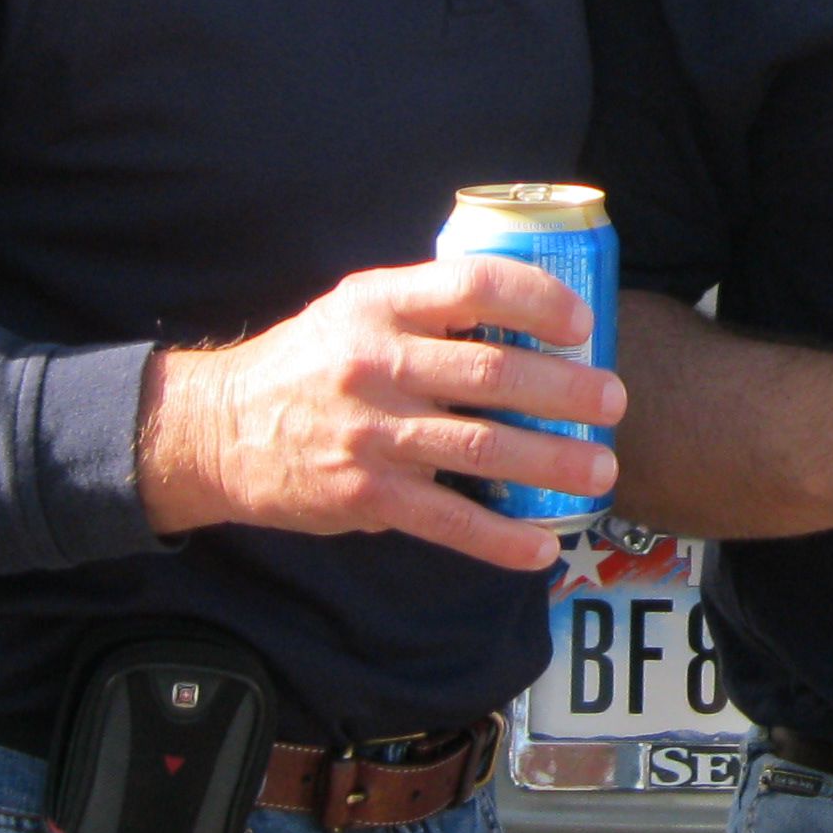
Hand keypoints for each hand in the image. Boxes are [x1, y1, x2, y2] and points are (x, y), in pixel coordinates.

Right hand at [138, 255, 621, 573]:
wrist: (219, 431)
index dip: (536, 299)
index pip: (472, 284)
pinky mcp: (365, 496)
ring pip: (481, 446)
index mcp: (379, 304)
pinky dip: (500, 538)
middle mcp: (376, 363)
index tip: (582, 324)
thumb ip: (427, 308)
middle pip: (491, 371)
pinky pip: (447, 520)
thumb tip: (526, 311)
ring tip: (601, 470)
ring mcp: (372, 433)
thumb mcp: (355, 309)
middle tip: (614, 400)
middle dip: (564, 389)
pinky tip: (542, 548)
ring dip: (551, 461)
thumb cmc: (309, 363)